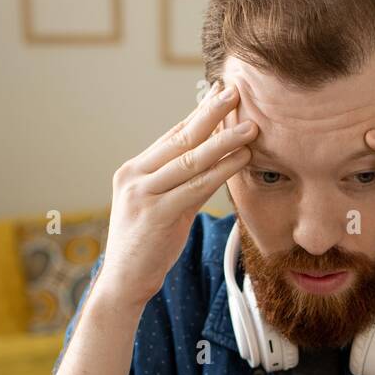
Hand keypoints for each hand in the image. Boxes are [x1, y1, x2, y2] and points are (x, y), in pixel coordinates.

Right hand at [98, 82, 256, 308]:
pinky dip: (221, 171)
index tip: (220, 92)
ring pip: (190, 160)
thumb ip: (180, 185)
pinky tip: (241, 159)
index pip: (171, 136)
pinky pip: (195, 187)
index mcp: (134, 171)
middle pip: (180, 138)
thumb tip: (209, 164)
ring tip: (251, 126)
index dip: (199, 114)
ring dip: (224, 141)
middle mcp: (134, 177)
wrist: (124, 283)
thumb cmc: (147, 248)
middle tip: (235, 91)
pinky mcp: (156, 215)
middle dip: (210, 113)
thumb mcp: (162, 209)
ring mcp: (142, 194)